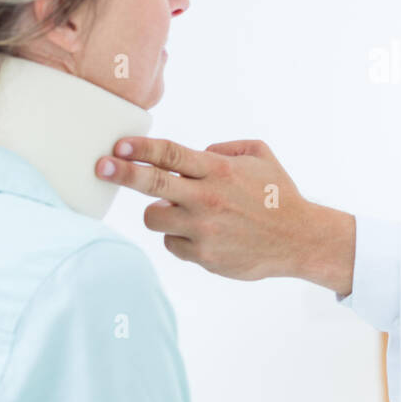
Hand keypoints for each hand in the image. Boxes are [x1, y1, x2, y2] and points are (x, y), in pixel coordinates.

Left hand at [96, 137, 354, 293]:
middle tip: (101, 167)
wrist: (299, 239)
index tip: (118, 145)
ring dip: (159, 212)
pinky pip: (172, 243)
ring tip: (179, 210)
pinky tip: (204, 233)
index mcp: (219, 171)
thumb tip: (197, 152)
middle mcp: (208, 199)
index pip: (170, 155)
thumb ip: (226, 148)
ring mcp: (204, 230)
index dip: (141, 149)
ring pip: (154, 218)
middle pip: (152, 184)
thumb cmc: (278, 195)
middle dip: (122, 173)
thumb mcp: (261, 156)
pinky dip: (180, 237)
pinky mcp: (204, 256)